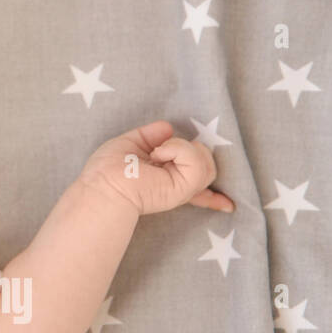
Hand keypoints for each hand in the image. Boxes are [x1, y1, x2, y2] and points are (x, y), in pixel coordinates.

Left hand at [79, 120, 234, 215]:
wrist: (104, 184)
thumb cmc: (108, 168)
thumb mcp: (130, 143)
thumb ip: (150, 135)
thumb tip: (168, 127)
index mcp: (167, 178)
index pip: (196, 185)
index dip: (212, 196)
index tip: (227, 205)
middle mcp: (178, 184)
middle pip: (207, 164)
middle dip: (188, 147)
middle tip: (159, 151)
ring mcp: (183, 186)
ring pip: (206, 159)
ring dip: (180, 147)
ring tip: (157, 154)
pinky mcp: (184, 187)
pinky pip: (197, 161)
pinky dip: (179, 149)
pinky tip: (159, 154)